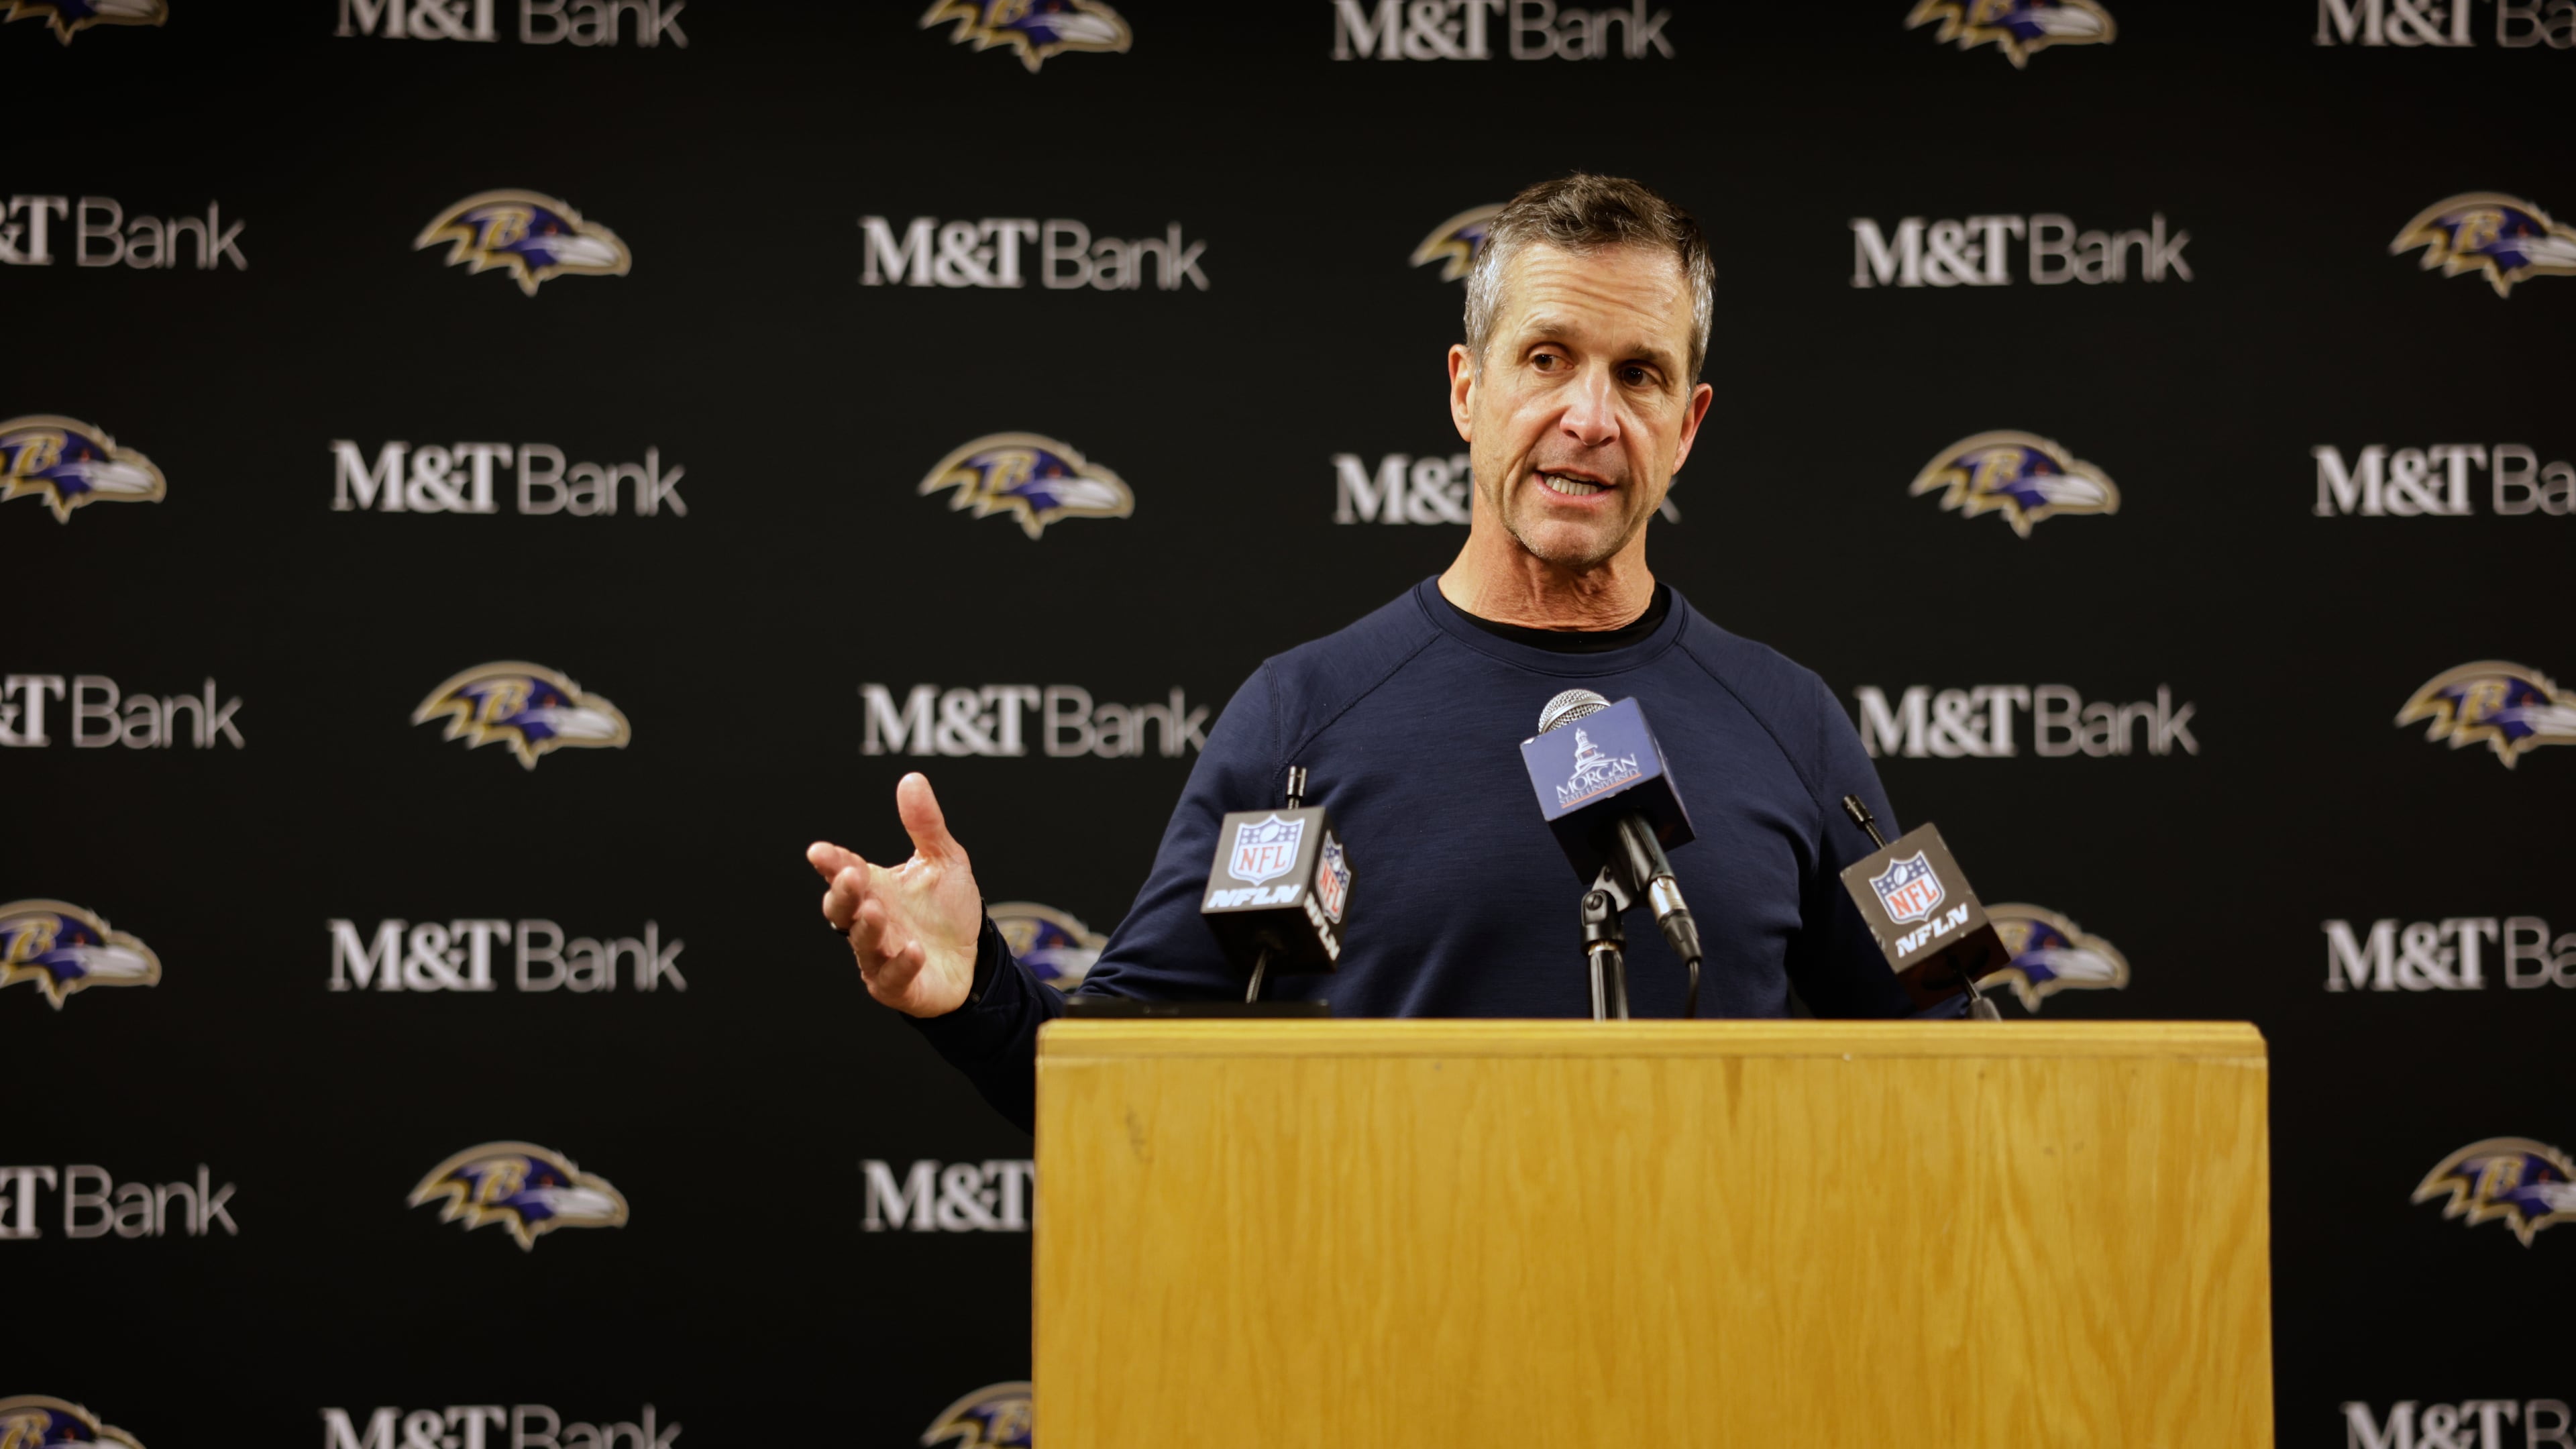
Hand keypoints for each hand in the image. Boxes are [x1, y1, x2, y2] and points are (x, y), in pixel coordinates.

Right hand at [808, 772, 982, 1017]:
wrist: (974, 958)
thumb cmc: (949, 910)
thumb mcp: (944, 860)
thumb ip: (925, 825)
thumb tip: (912, 779)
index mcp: (875, 887)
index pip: (844, 871)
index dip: (831, 862)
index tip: (820, 852)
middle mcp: (871, 920)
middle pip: (842, 909)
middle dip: (842, 894)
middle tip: (850, 876)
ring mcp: (880, 955)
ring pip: (862, 942)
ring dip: (867, 927)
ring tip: (876, 910)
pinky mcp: (897, 985)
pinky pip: (893, 977)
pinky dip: (901, 965)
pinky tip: (914, 951)